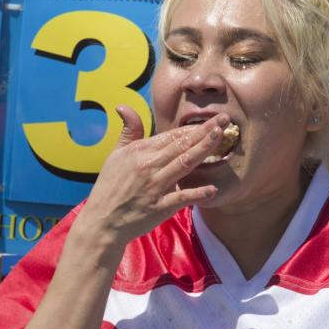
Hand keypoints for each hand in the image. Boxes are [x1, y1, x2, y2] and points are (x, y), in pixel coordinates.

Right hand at [76, 106, 227, 247]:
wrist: (102, 221)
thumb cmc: (109, 187)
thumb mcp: (115, 155)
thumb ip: (128, 131)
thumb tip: (124, 107)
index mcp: (140, 152)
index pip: (171, 136)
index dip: (193, 128)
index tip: (212, 120)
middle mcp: (149, 166)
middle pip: (181, 145)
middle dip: (205, 131)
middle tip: (226, 120)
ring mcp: (155, 187)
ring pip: (184, 164)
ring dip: (203, 150)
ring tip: (221, 137)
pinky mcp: (159, 207)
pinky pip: (181, 197)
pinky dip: (196, 193)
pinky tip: (213, 188)